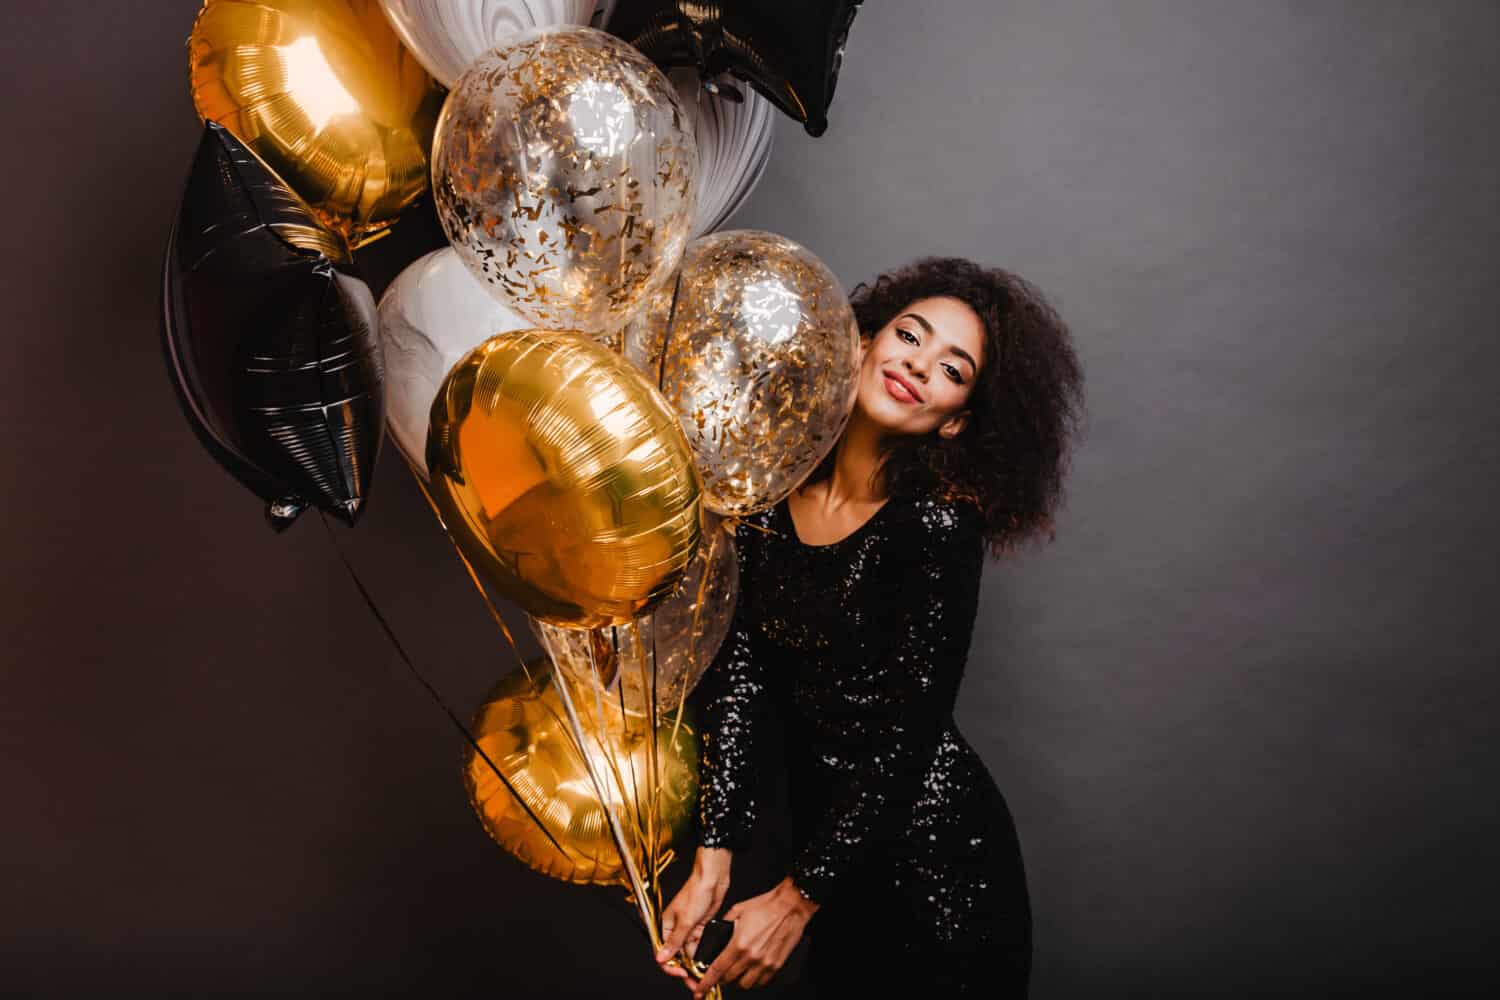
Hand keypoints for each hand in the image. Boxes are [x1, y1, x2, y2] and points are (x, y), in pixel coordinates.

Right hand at [657, 847, 732, 982]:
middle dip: (683, 970)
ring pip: (687, 954)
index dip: (671, 966)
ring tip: (701, 977)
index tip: (682, 974)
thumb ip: (675, 941)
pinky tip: (706, 965)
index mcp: (665, 926)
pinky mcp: (699, 929)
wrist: (712, 878)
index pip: (662, 952)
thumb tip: (661, 958)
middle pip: (675, 957)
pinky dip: (701, 956)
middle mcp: (674, 930)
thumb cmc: (696, 892)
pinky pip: (697, 948)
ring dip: (693, 965)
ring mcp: (687, 930)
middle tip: (693, 983)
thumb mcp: (686, 920)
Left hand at [690, 877, 818, 996]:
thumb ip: (724, 924)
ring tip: (737, 972)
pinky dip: (754, 980)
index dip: (706, 982)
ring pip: (745, 984)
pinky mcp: (776, 965)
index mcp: (738, 944)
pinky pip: (762, 982)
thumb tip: (717, 933)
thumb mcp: (738, 910)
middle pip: (729, 979)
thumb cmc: (767, 905)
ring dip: (737, 981)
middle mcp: (751, 957)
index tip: (700, 989)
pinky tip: (752, 972)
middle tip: (720, 974)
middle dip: (721, 979)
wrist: (790, 906)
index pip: (717, 969)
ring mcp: (765, 963)